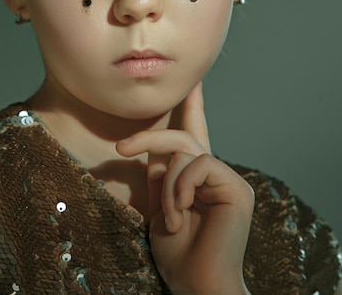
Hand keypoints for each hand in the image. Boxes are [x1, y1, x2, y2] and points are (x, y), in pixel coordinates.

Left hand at [116, 84, 253, 294]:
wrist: (196, 286)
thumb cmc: (178, 255)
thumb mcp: (160, 207)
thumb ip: (160, 176)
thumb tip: (153, 148)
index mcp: (198, 178)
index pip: (193, 134)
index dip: (192, 106)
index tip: (193, 82)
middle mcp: (216, 175)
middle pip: (183, 135)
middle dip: (150, 135)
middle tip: (121, 148)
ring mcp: (228, 180)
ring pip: (187, 150)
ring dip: (167, 185)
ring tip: (169, 219)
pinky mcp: (236, 188)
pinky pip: (199, 164)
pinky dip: (181, 188)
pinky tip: (180, 214)